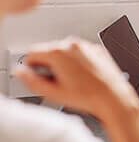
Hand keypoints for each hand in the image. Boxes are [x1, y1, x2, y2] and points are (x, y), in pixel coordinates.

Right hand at [14, 37, 138, 122]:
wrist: (113, 97)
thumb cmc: (88, 96)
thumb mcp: (52, 93)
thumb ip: (31, 81)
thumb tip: (21, 72)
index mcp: (58, 52)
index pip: (32, 52)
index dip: (32, 67)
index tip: (37, 76)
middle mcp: (72, 45)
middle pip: (49, 50)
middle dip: (48, 65)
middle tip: (56, 81)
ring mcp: (87, 46)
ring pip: (65, 51)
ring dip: (63, 62)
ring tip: (71, 80)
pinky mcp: (97, 49)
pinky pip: (81, 53)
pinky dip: (78, 61)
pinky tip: (83, 76)